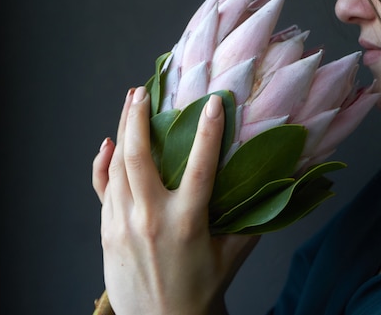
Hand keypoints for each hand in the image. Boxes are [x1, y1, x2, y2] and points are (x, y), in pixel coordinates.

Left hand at [92, 87, 258, 314]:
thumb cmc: (200, 290)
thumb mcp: (232, 256)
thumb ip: (251, 220)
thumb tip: (278, 188)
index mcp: (187, 223)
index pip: (200, 167)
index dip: (209, 130)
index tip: (214, 100)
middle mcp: (151, 219)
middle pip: (139, 157)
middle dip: (138, 117)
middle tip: (143, 91)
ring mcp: (123, 224)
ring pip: (117, 167)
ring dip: (120, 131)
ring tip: (128, 104)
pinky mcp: (107, 232)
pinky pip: (101, 189)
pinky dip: (102, 165)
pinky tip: (106, 146)